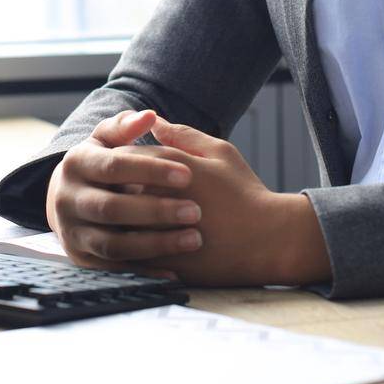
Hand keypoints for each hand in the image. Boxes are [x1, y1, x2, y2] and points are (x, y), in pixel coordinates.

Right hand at [45, 109, 205, 275]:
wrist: (69, 198)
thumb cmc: (102, 163)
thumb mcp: (106, 140)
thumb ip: (126, 126)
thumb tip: (150, 116)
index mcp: (75, 164)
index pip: (114, 167)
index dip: (151, 170)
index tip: (187, 174)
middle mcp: (67, 200)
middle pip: (112, 208)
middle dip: (156, 211)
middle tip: (196, 211)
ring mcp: (72, 232)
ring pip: (114, 244)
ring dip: (155, 244)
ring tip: (193, 239)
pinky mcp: (82, 259)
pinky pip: (115, 269)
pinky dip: (145, 271)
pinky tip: (176, 269)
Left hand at [135, 118, 330, 287]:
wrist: (268, 240)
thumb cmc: (245, 192)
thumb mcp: (220, 153)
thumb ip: (183, 135)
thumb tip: (153, 122)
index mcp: (173, 166)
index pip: (125, 157)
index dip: (122, 161)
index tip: (126, 167)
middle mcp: (163, 196)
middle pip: (116, 189)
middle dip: (114, 189)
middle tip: (118, 192)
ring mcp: (161, 231)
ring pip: (119, 223)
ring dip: (117, 219)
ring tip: (123, 219)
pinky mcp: (164, 260)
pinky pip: (130, 253)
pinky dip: (125, 248)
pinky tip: (133, 244)